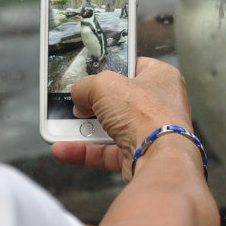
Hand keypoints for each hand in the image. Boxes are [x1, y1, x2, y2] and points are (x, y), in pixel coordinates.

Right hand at [51, 57, 193, 181]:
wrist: (159, 158)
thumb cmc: (148, 116)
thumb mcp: (104, 85)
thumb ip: (85, 86)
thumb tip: (78, 95)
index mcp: (162, 78)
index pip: (134, 67)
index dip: (113, 68)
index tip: (94, 73)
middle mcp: (158, 105)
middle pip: (118, 100)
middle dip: (94, 103)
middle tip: (76, 102)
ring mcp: (149, 133)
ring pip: (110, 127)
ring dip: (85, 128)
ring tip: (63, 126)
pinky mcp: (138, 156)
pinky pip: (106, 151)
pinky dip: (85, 151)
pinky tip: (64, 148)